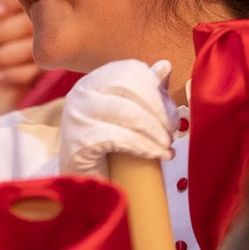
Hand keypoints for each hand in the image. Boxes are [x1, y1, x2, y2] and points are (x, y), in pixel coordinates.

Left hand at [0, 0, 39, 114]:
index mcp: (15, 15)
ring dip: (3, 56)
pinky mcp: (49, 72)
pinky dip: (14, 74)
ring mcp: (46, 50)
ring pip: (32, 47)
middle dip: (0, 34)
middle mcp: (36, 29)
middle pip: (28, 23)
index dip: (12, 2)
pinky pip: (35, 70)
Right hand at [59, 59, 178, 177]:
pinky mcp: (76, 141)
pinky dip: (144, 146)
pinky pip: (118, 138)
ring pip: (125, 112)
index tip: (172, 111)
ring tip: (167, 145)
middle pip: (127, 87)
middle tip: (173, 130)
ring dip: (154, 130)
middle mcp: (81, 92)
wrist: (88, 184)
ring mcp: (75, 116)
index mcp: (94, 81)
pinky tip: (157, 155)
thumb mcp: (130, 115)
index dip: (156, 88)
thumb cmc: (110, 148)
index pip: (129, 70)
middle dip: (158, 109)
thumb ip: (146, 90)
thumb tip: (165, 65)